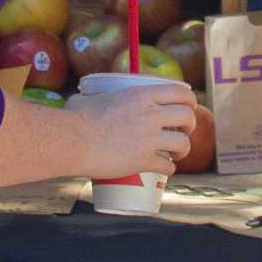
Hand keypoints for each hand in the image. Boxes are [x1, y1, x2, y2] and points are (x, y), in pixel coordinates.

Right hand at [64, 82, 197, 178]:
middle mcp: (150, 114)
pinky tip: (164, 170)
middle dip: (189, 125)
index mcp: (141, 95)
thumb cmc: (75, 118)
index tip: (188, 106)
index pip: (180, 92)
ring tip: (176, 154)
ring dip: (183, 150)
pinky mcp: (143, 160)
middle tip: (182, 131)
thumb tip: (84, 99)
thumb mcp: (93, 97)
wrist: (72, 141)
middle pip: (188, 117)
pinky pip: (167, 166)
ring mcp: (149, 138)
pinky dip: (169, 169)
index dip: (189, 100)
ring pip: (183, 144)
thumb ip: (97, 98)